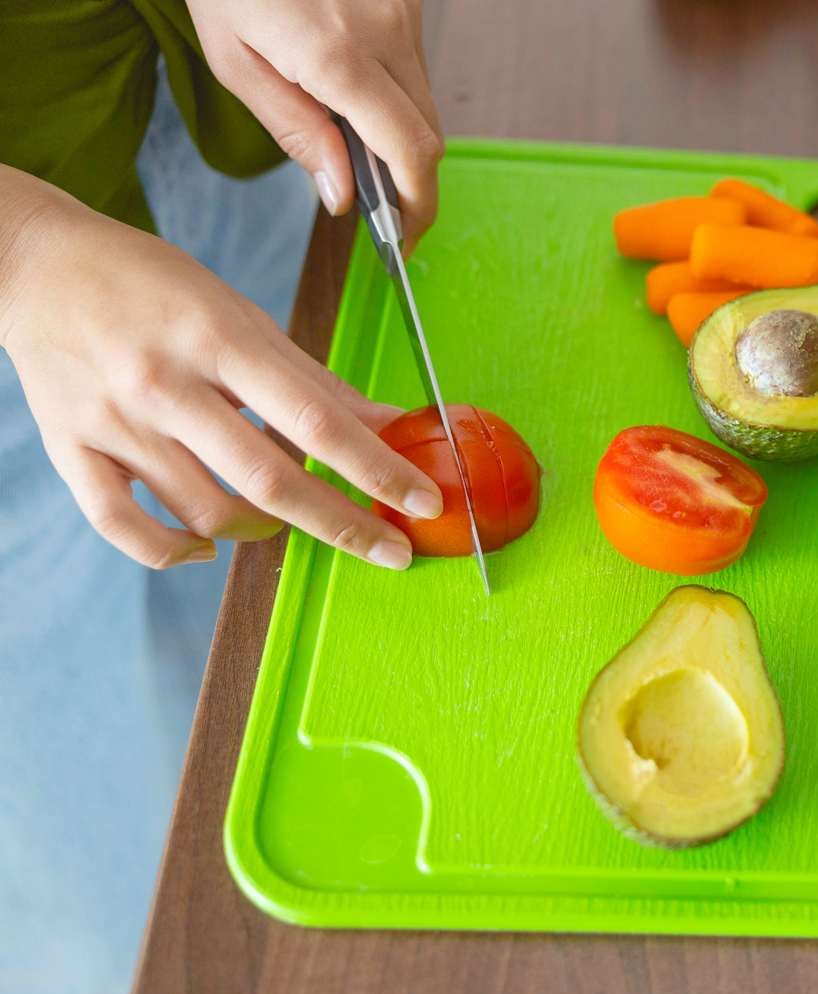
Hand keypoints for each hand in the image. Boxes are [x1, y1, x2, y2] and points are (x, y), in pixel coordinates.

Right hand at [0, 167, 442, 569]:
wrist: (31, 263)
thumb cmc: (151, 285)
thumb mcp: (242, 314)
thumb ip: (314, 379)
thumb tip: (391, 425)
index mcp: (218, 338)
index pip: (317, 421)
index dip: (379, 470)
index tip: (424, 502)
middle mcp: (165, 384)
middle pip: (269, 479)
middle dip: (344, 524)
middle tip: (394, 550)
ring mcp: (114, 422)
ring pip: (206, 512)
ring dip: (266, 534)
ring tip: (293, 521)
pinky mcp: (70, 449)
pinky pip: (125, 526)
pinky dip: (173, 551)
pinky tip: (207, 548)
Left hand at [188, 0, 443, 251]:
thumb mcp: (235, 61)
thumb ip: (294, 131)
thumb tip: (342, 194)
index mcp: (337, 56)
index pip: (409, 152)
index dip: (417, 206)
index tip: (403, 237)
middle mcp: (385, 31)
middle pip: (429, 134)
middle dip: (411, 181)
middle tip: (379, 208)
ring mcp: (404, 10)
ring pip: (426, 101)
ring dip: (400, 133)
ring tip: (350, 136)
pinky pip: (416, 64)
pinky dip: (395, 92)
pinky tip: (352, 84)